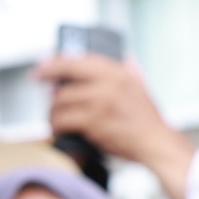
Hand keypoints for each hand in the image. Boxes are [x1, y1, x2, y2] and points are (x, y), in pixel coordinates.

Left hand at [41, 56, 194, 192]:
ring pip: (60, 103)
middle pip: (63, 81)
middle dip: (48, 88)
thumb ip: (130, 69)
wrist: (156, 143)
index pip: (77, 60)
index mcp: (117, 71)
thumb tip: (122, 56)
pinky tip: (58, 130)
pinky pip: (64, 121)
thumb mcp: (140, 86)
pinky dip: (57, 127)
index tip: (41, 66)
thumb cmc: (146, 118)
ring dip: (52, 112)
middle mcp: (108, 84)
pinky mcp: (94, 123)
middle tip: (42, 93)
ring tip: (54, 117)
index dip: (54, 62)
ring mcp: (100, 103)